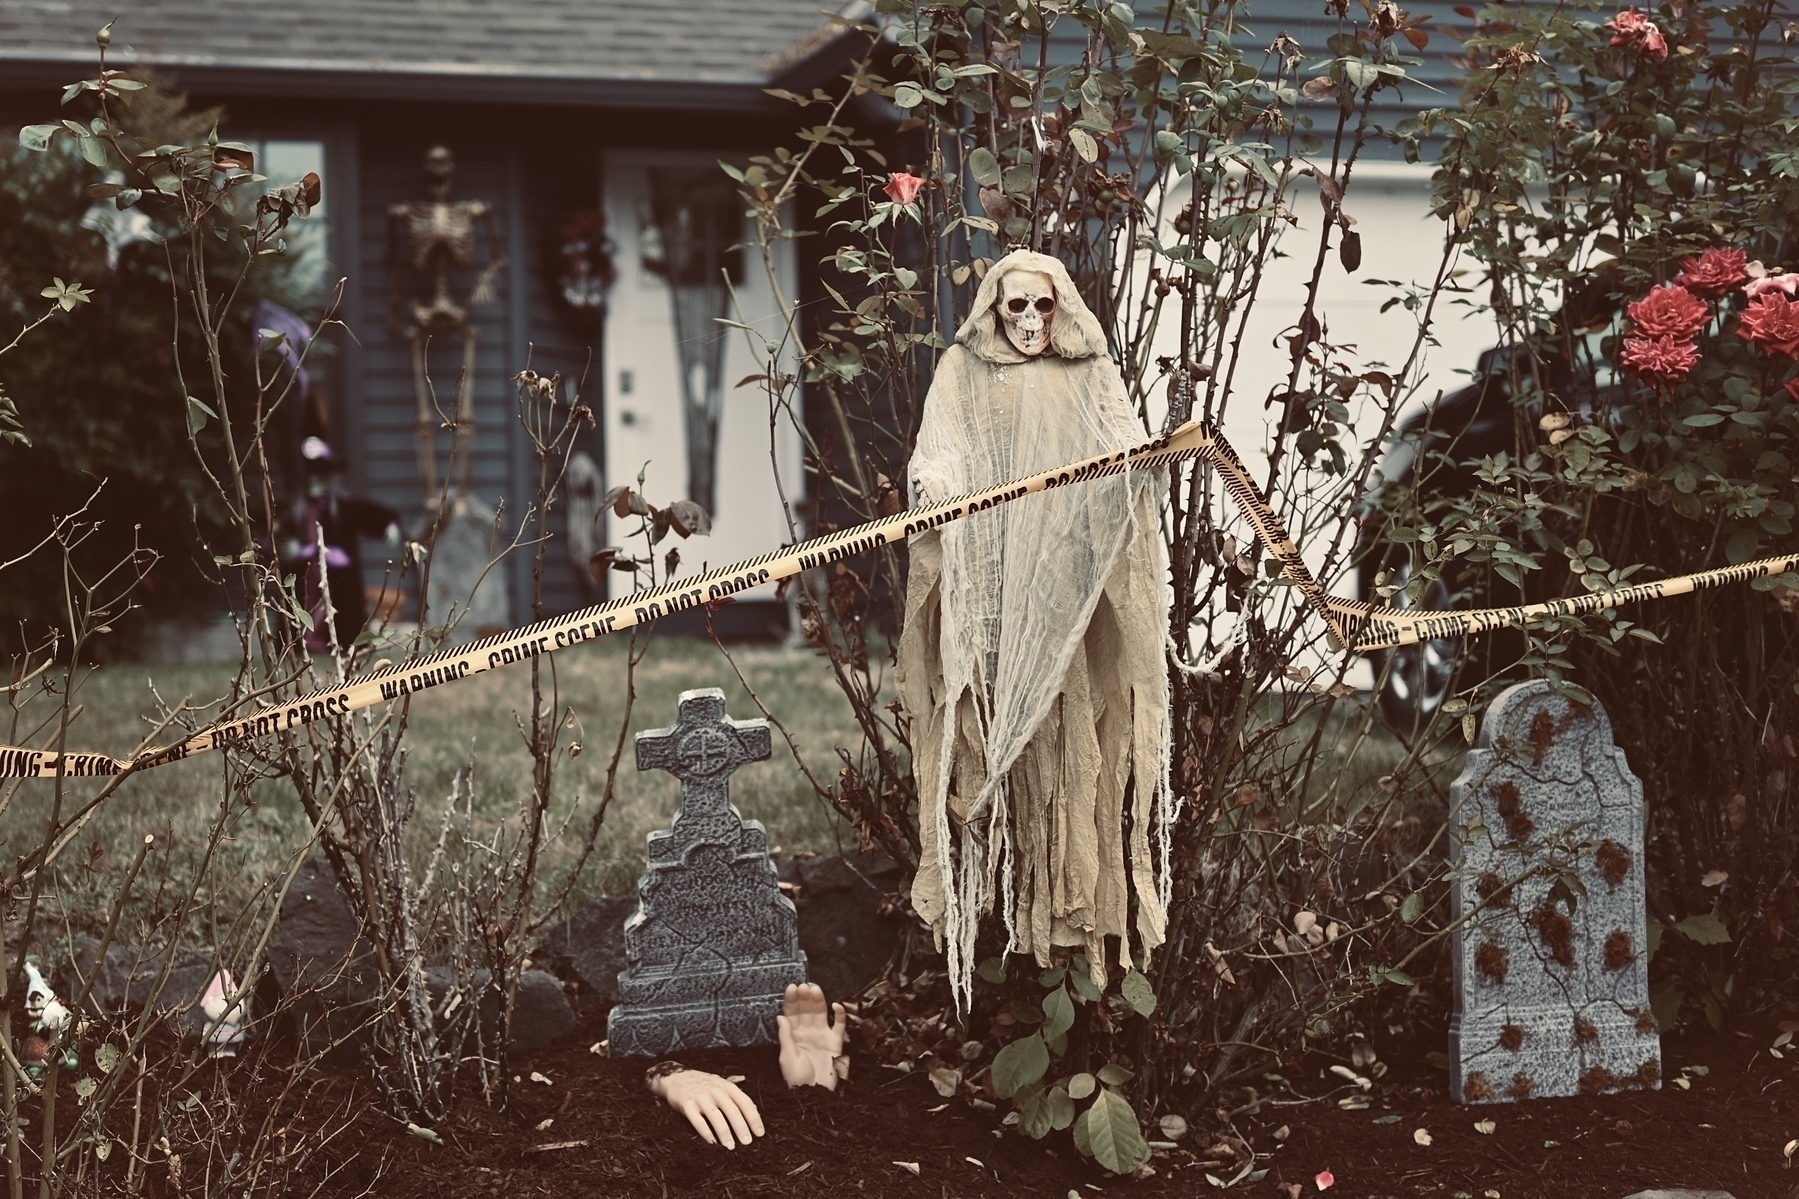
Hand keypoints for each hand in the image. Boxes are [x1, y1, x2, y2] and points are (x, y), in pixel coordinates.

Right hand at [646, 1065, 763, 1148]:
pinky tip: (712, 1142)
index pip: (744, 1102)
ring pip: (716, 1116)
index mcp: (727, 1086)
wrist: (676, 1077)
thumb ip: (736, 1096)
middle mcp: (715, 1090)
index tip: (759, 1133)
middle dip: (741, 1127)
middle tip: (747, 1143)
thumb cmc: (703, 1084)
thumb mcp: (722, 1085)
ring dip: (724, 1132)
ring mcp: (700, 1097)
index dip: (753, 1118)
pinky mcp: (686, 1104)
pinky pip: (697, 1120)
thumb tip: (754, 1110)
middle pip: (732, 1110)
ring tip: (730, 1146)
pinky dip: (705, 1132)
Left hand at [777, 983, 846, 1089]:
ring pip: (821, 1012)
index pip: (791, 1013)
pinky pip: (839, 1024)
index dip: (791, 1000)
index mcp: (793, 1035)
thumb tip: (780, 1016)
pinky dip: (839, 1014)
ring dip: (819, 1000)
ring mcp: (821, 1035)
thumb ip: (786, 1036)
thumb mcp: (787, 1058)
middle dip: (805, 997)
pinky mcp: (835, 1041)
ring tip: (815, 990)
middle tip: (804, 987)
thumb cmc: (797, 1080)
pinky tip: (835, 1005)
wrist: (815, 1095)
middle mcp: (807, 1032)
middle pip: (806, 1010)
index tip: (792, 988)